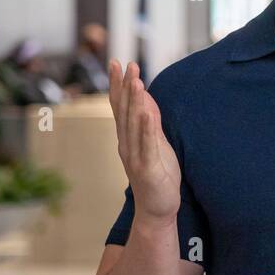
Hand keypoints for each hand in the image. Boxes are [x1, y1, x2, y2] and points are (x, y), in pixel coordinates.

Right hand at [108, 59, 180, 221]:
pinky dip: (145, 128)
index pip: (121, 107)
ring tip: (136, 81)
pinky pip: (146, 145)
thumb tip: (146, 100)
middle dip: (125, 87)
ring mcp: (135, 157)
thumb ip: (150, 123)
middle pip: (124, 111)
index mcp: (128, 138)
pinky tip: (145, 112)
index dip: (118, 86)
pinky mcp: (147, 169)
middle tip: (125, 64)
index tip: (117, 63)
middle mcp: (127, 145)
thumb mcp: (155, 145)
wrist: (156, 211)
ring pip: (133, 124)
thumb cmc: (158, 177)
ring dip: (134, 102)